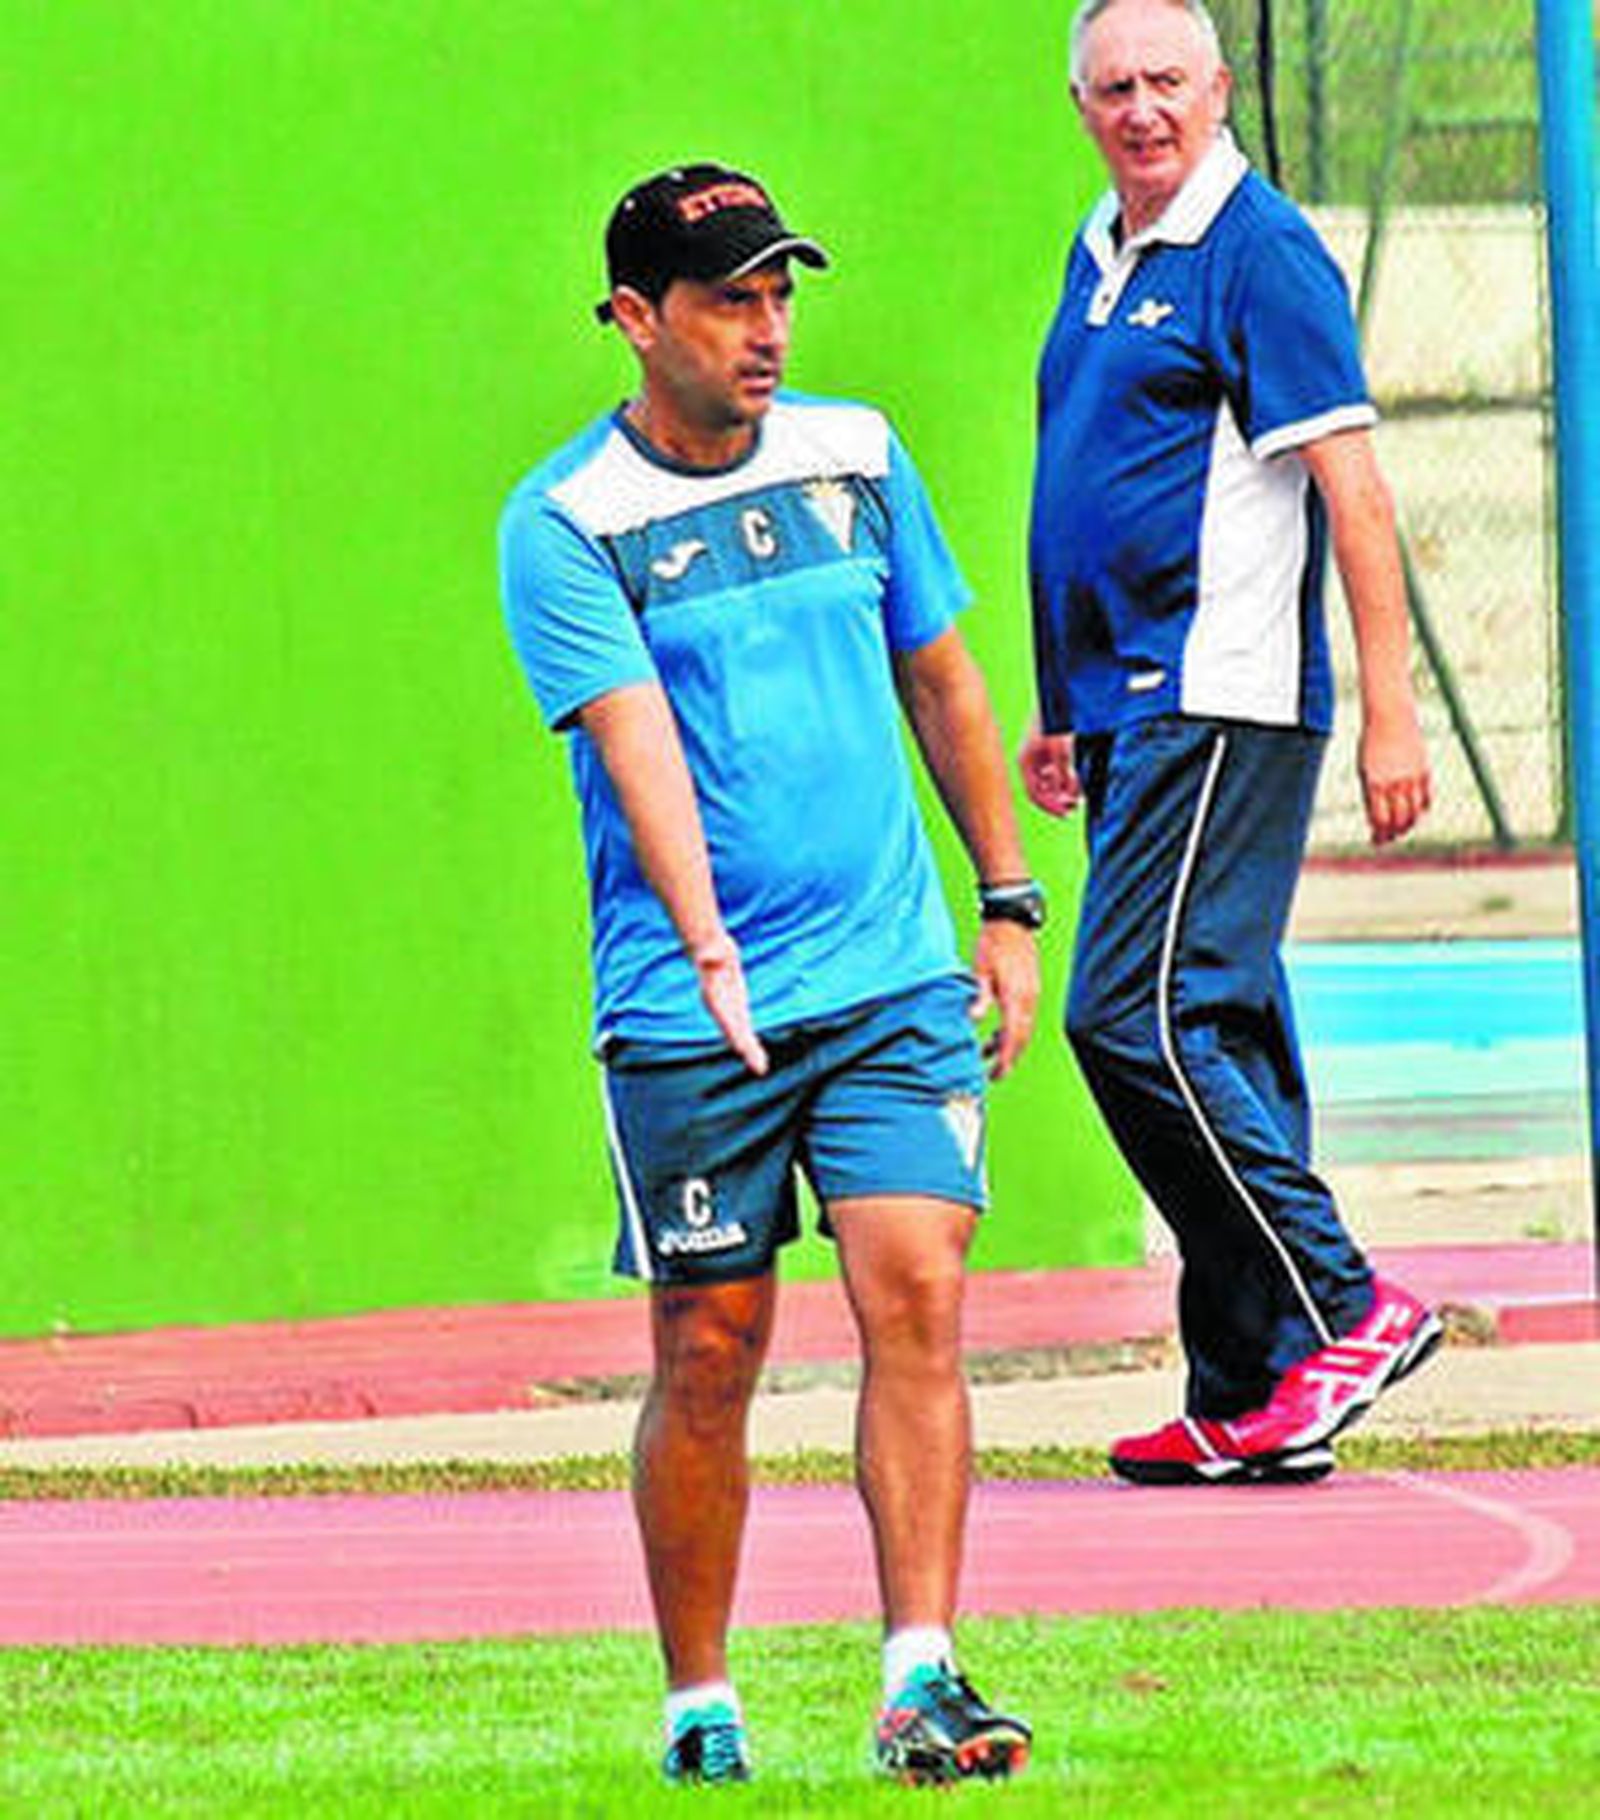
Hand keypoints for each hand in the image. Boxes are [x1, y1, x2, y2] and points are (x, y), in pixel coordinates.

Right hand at [689, 932, 768, 1074]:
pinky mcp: (736, 1011)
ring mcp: (728, 1011)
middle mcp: (720, 1009)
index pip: (725, 1017)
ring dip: (750, 1051)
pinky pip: (744, 1030)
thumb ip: (711, 955)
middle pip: (734, 1032)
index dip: (734, 1032)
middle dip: (747, 1048)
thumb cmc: (711, 947)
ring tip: (761, 1069)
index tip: (743, 1048)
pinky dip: (750, 1043)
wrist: (709, 950)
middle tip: (760, 1068)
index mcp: (714, 998)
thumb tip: (710, 956)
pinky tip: (757, 1057)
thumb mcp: (712, 949)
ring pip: (739, 1035)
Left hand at [969, 920, 1040, 1080]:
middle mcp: (1028, 998)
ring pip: (1024, 1029)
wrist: (1011, 921)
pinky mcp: (1030, 989)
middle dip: (1010, 1058)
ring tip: (988, 1053)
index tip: (995, 1074)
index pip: (1013, 1036)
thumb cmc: (992, 943)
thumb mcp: (980, 969)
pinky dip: (1013, 1030)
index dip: (1005, 1059)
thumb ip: (979, 996)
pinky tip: (997, 1034)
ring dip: (1010, 1045)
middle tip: (994, 1074)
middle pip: (1022, 1038)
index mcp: (1015, 995)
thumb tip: (973, 1019)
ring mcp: (1032, 993)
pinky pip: (1025, 1018)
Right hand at [1018, 723, 1081, 816]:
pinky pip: (1056, 771)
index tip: (1066, 813)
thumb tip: (1066, 794)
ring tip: (1078, 795)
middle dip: (1059, 800)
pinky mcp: (1050, 749)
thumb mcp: (1061, 750)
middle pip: (1043, 790)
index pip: (1035, 794)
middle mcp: (1031, 761)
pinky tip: (1077, 781)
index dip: (1051, 806)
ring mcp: (1040, 756)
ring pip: (1050, 782)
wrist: (1060, 698)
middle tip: (1075, 805)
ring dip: (1064, 790)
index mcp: (1026, 762)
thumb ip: (1063, 774)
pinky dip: (1066, 778)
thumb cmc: (1056, 720)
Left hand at [1359, 712, 1430, 845]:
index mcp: (1375, 784)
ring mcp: (1412, 778)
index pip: (1379, 820)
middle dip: (1393, 833)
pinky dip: (1422, 809)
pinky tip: (1416, 813)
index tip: (1376, 841)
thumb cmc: (1371, 745)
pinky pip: (1426, 799)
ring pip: (1414, 813)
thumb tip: (1377, 821)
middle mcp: (1394, 783)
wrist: (1390, 717)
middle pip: (1398, 820)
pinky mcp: (1424, 771)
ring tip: (1402, 828)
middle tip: (1389, 838)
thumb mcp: (1364, 771)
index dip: (1379, 835)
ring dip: (1409, 825)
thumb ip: (1371, 796)